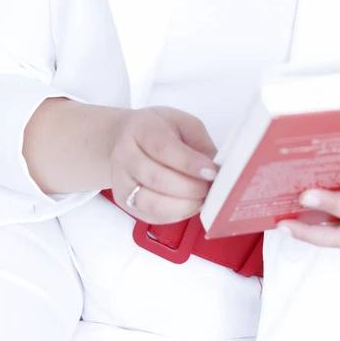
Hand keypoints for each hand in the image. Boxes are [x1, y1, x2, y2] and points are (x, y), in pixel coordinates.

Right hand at [109, 106, 218, 223]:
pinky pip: (151, 216)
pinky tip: (189, 206)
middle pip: (156, 178)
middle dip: (190, 188)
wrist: (123, 139)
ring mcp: (121, 182)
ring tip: (202, 199)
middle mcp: (125, 155)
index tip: (211, 172)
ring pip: (151, 202)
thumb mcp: (183, 124)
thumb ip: (200, 145)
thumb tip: (218, 171)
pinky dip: (176, 215)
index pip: (163, 148)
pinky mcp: (124, 202)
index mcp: (141, 128)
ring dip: (183, 205)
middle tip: (211, 188)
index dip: (189, 163)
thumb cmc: (158, 130)